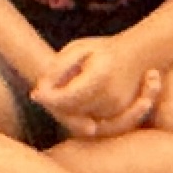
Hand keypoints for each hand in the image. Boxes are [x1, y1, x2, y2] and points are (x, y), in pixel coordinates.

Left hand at [32, 37, 167, 139]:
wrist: (137, 56)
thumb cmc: (103, 50)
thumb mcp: (78, 49)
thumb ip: (59, 67)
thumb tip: (41, 88)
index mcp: (100, 77)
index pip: (68, 97)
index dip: (48, 98)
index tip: (34, 93)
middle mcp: (111, 97)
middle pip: (73, 111)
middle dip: (54, 105)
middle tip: (39, 93)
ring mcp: (118, 110)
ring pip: (81, 120)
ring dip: (65, 111)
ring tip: (57, 92)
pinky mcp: (121, 116)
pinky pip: (93, 123)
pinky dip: (79, 115)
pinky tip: (70, 101)